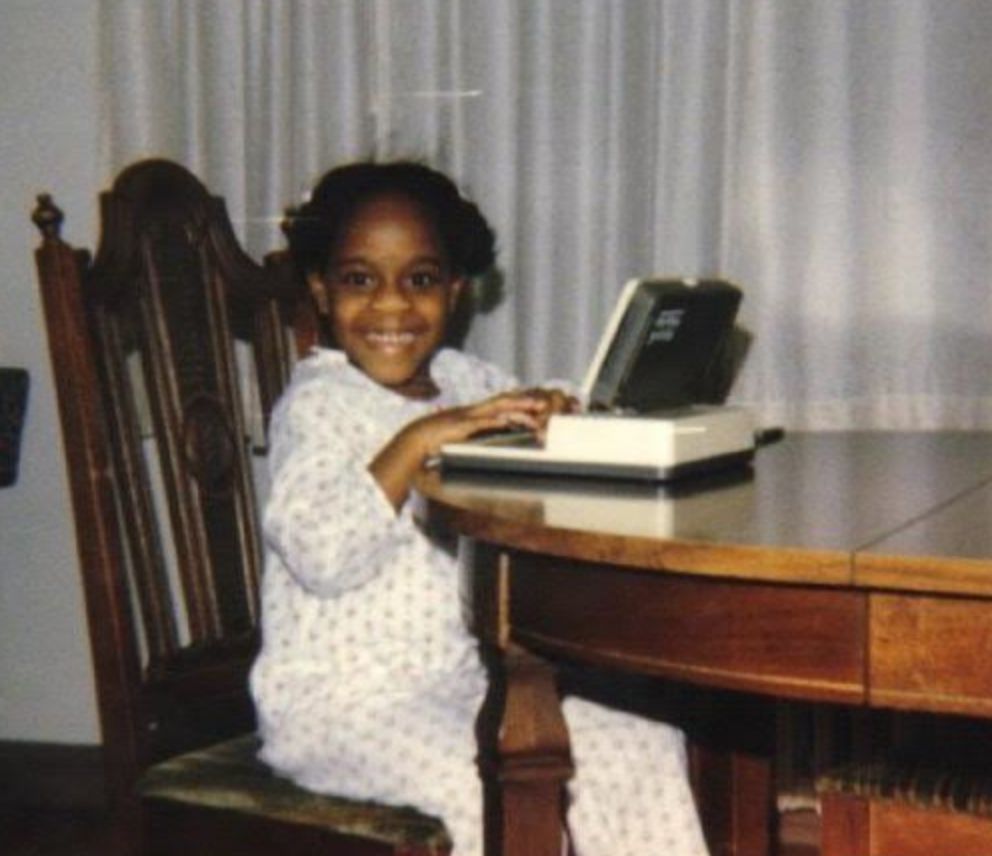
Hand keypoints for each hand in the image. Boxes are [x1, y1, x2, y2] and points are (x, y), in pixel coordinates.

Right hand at [370, 388, 578, 507]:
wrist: (415, 440)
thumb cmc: (435, 441)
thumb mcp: (461, 438)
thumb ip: (476, 436)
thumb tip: (489, 439)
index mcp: (474, 414)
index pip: (501, 405)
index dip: (519, 403)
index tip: (536, 405)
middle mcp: (474, 411)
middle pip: (504, 401)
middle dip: (524, 401)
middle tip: (544, 402)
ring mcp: (468, 416)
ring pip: (498, 407)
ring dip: (517, 407)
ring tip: (535, 408)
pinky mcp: (462, 425)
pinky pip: (483, 421)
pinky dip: (498, 420)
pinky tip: (509, 420)